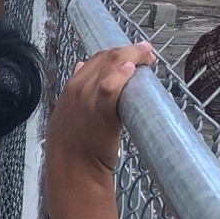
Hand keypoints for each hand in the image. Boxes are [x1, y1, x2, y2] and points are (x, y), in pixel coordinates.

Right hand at [48, 42, 156, 171]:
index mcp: (71, 87)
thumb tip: (81, 66)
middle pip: (106, 57)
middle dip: (130, 50)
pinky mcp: (100, 109)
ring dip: (133, 55)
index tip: (133, 55)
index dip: (117, 53)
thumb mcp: (70, 113)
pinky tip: (133, 68)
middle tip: (147, 53)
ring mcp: (87, 97)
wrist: (72, 168)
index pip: (96, 59)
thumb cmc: (75, 146)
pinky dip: (121, 74)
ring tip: (149, 57)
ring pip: (111, 63)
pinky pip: (110, 85)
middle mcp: (78, 88)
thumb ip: (77, 93)